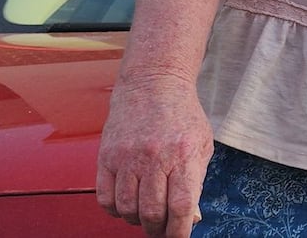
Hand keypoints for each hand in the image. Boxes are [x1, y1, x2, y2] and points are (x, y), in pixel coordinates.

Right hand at [96, 74, 212, 237]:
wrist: (154, 83)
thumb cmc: (182, 116)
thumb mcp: (201, 145)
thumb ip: (196, 181)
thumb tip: (190, 218)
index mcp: (184, 154)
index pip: (181, 206)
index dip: (179, 231)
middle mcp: (155, 157)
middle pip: (152, 212)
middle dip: (158, 229)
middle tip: (161, 228)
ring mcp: (128, 157)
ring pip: (127, 209)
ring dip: (136, 220)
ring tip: (144, 215)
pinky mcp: (107, 156)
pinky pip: (105, 198)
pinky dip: (115, 209)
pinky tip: (126, 204)